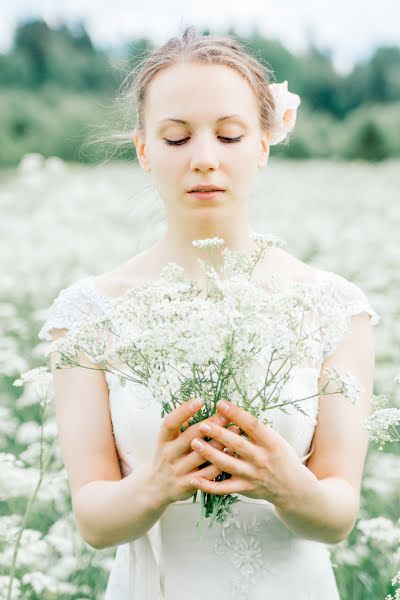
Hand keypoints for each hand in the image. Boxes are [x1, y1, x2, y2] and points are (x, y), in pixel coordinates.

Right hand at [150, 398, 240, 504]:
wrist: (157, 488)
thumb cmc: (169, 456)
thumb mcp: (168, 440)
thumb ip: (180, 425)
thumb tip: (197, 404)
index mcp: (163, 440)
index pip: (170, 423)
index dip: (183, 411)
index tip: (198, 400)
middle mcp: (169, 454)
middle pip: (190, 436)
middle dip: (210, 424)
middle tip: (226, 414)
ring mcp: (178, 470)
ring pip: (202, 455)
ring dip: (220, 442)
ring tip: (235, 430)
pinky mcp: (188, 484)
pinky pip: (208, 473)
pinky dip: (221, 462)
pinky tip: (233, 453)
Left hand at [189, 399, 308, 506]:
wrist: (291, 487)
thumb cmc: (280, 456)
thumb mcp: (275, 439)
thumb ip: (255, 429)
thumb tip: (231, 410)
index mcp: (271, 442)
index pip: (252, 425)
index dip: (236, 414)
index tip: (220, 403)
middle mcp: (262, 459)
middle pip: (238, 445)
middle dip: (219, 434)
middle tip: (202, 424)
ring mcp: (252, 475)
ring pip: (228, 465)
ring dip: (210, 454)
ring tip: (195, 443)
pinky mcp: (244, 489)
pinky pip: (224, 488)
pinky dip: (208, 485)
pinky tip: (194, 478)